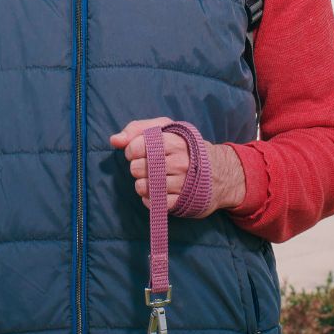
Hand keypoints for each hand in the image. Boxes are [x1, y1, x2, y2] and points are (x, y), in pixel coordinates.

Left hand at [109, 118, 245, 216]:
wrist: (219, 173)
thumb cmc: (186, 148)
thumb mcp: (166, 129)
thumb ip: (138, 129)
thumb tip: (114, 140)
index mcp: (174, 141)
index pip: (136, 147)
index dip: (132, 150)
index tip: (140, 151)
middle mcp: (179, 163)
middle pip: (136, 168)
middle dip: (138, 167)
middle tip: (150, 166)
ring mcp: (181, 184)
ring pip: (142, 187)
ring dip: (143, 184)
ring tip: (154, 179)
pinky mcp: (181, 203)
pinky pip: (152, 203)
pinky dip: (150, 199)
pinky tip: (159, 191)